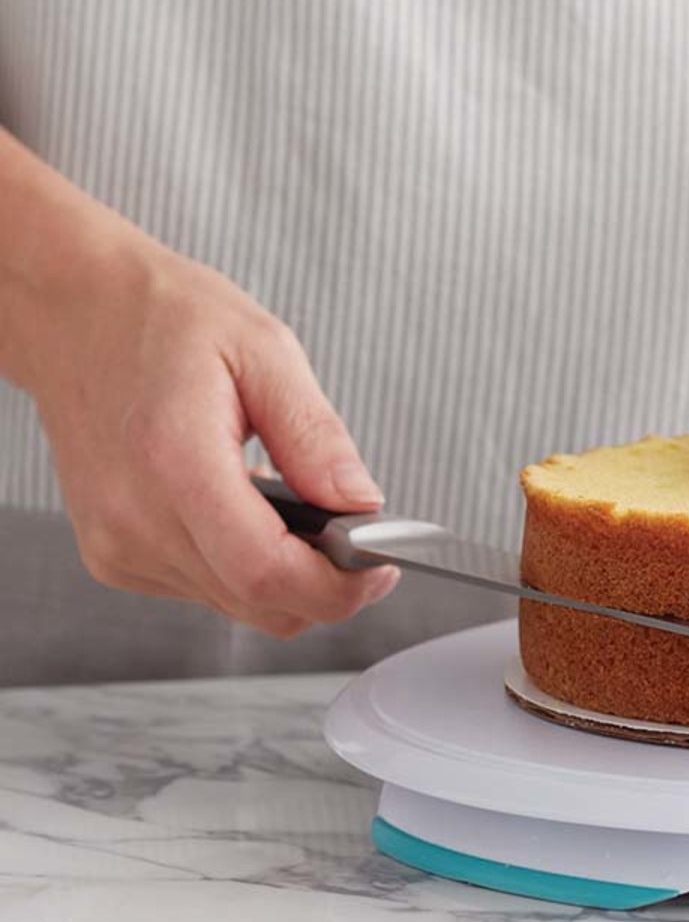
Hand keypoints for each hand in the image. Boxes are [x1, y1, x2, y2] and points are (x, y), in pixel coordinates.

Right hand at [15, 230, 399, 636]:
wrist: (74, 315)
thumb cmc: (162, 321)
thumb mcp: (264, 351)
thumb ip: (316, 438)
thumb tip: (363, 504)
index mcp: (175, 464)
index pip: (266, 573)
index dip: (337, 587)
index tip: (380, 567)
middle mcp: (135, 519)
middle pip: (259, 604)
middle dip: (326, 586)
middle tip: (358, 540)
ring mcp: (117, 544)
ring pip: (237, 606)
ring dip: (287, 576)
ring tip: (297, 511)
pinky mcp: (113, 555)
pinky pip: (205, 591)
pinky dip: (244, 567)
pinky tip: (246, 512)